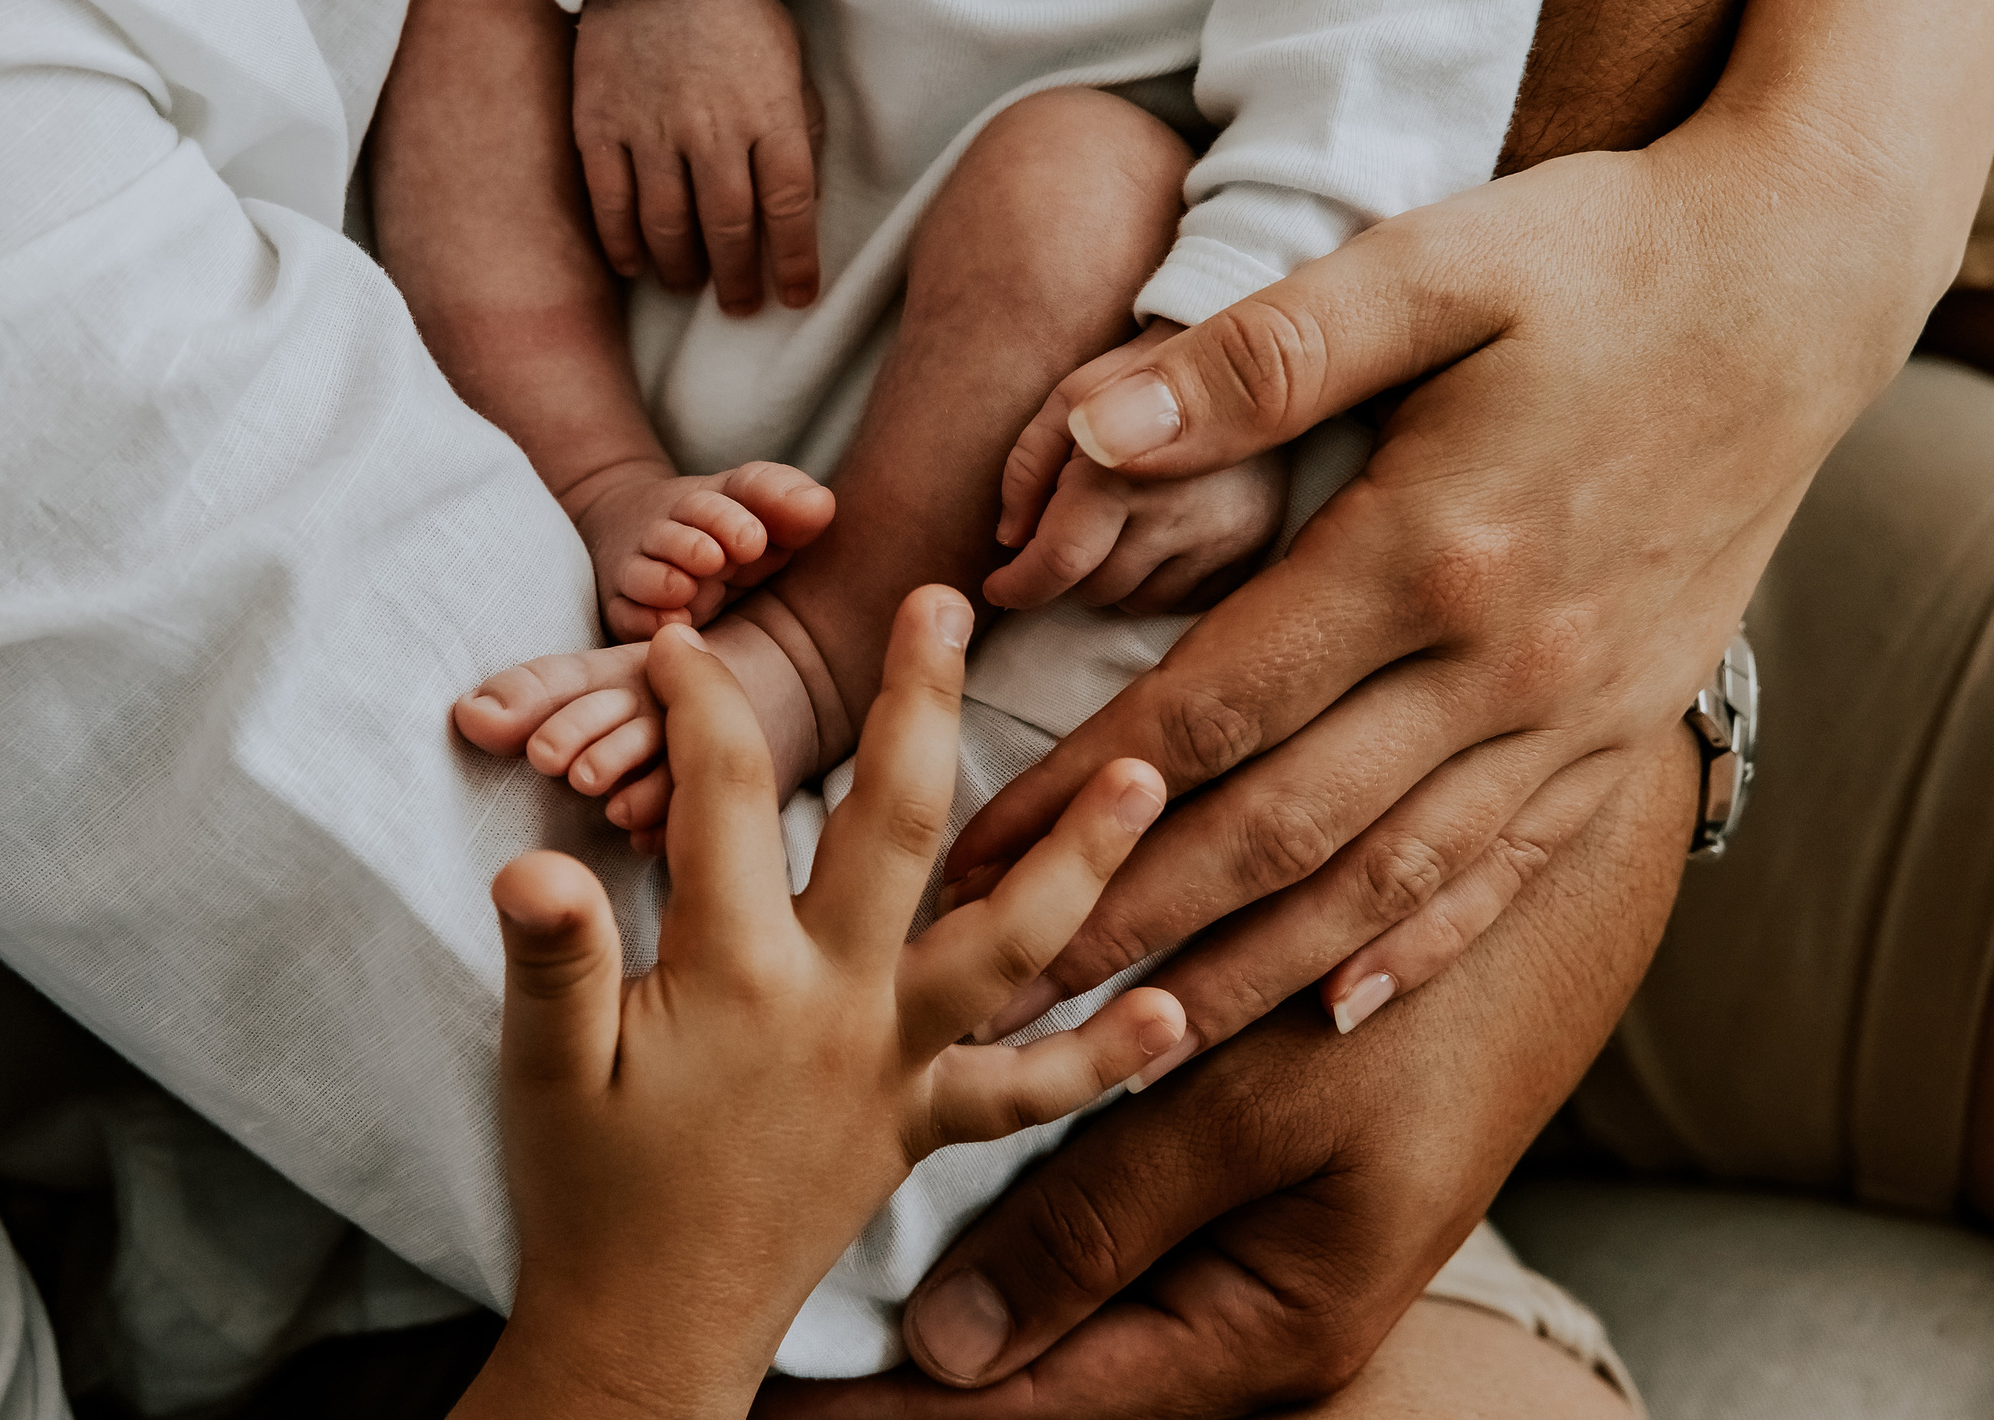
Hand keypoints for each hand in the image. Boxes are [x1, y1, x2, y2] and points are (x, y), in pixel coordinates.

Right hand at [459, 589, 1190, 1419]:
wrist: (649, 1334)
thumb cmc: (588, 1193)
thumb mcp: (542, 1068)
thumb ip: (549, 958)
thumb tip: (532, 859)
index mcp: (736, 975)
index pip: (725, 796)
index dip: (703, 702)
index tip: (690, 640)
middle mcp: (838, 1007)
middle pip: (896, 826)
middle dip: (919, 702)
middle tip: (947, 601)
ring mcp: (894, 1067)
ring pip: (1009, 947)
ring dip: (1082, 860)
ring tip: (1147, 777)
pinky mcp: (919, 1127)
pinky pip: (1029, 1093)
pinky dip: (1104, 1057)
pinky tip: (1173, 1016)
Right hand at [564, 458, 835, 638]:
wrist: (637, 529)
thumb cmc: (721, 524)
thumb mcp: (754, 502)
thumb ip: (786, 501)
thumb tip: (820, 505)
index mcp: (706, 508)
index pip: (713, 503)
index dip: (729, 520)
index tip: (753, 539)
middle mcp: (669, 536)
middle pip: (673, 537)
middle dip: (691, 546)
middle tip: (715, 559)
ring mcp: (643, 572)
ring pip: (642, 575)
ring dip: (661, 581)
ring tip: (685, 588)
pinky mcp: (625, 607)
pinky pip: (624, 614)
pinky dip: (640, 619)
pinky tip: (666, 624)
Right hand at [574, 0, 821, 313]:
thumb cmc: (736, 15)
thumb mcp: (790, 62)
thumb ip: (796, 127)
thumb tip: (799, 200)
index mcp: (770, 111)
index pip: (790, 206)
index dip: (794, 262)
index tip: (796, 297)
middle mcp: (711, 128)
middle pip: (727, 226)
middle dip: (737, 279)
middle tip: (740, 304)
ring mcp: (650, 128)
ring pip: (666, 225)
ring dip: (681, 268)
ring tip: (689, 284)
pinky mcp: (599, 125)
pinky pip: (609, 203)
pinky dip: (621, 244)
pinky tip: (634, 265)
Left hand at [758, 727, 1691, 1417]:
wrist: (1541, 933)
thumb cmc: (1421, 1012)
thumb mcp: (1260, 1116)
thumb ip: (1108, 1219)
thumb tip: (954, 1352)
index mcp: (1261, 1332)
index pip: (1037, 1408)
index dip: (900, 1418)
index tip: (775, 1406)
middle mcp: (1245, 1325)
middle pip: (1038, 1379)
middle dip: (905, 1380)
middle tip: (764, 1366)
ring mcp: (1241, 1268)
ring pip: (1059, 1308)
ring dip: (946, 1298)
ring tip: (812, 1304)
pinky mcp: (1236, 1202)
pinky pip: (1096, 1240)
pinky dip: (1007, 1228)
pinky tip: (922, 1202)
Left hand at [948, 112, 1936, 1050]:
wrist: (1803, 280)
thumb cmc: (1601, 256)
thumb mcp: (1429, 268)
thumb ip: (1258, 359)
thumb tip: (1095, 434)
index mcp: (1431, 551)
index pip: (1214, 709)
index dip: (1079, 795)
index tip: (971, 860)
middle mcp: (1507, 663)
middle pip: (1281, 828)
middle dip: (1131, 918)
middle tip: (1004, 990)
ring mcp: (1578, 712)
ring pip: (1384, 881)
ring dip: (1248, 969)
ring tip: (1129, 1039)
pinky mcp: (1627, 725)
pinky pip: (1510, 868)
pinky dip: (1419, 946)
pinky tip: (1338, 1008)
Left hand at [988, 326, 1286, 614]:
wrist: (1235, 357)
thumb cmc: (1132, 377)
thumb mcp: (1067, 400)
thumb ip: (1028, 468)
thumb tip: (1011, 540)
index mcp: (1124, 468)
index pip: (1060, 561)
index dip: (1019, 585)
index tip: (999, 587)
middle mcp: (1182, 509)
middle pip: (1094, 590)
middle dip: (1070, 569)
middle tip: (1076, 525)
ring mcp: (1226, 532)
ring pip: (1138, 603)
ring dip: (1116, 578)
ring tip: (1123, 524)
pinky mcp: (1256, 546)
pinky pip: (1185, 601)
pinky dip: (1161, 581)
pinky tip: (1163, 536)